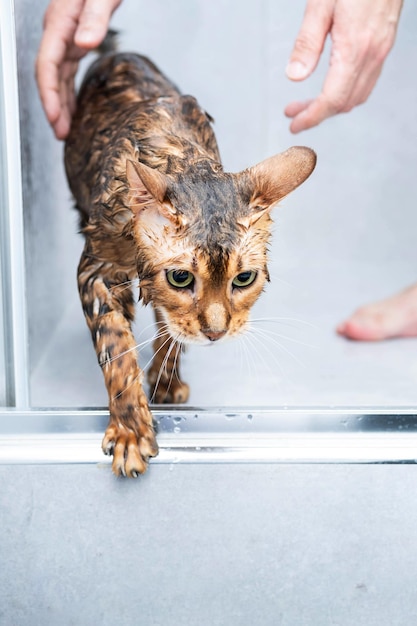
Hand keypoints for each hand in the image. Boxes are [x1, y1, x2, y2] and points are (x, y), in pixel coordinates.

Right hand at [35, 0, 121, 139]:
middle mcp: (59, 30)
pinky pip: (68, 69)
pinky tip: (72, 105)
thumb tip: (84, 45)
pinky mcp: (76, 36)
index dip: (49, 95)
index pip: (48, 65)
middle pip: (50, 76)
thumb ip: (95, 17)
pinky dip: (68, 89)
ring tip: (65, 129)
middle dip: (54, 106)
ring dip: (60, 102)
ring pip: (58, 75)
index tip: (55, 118)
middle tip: (62, 134)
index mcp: (60, 21)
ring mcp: (66, 34)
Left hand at [285, 0, 402, 132]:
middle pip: (344, 103)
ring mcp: (381, 50)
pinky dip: (347, 92)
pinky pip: (367, 80)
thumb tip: (295, 76)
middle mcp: (372, 54)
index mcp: (355, 48)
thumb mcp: (320, 4)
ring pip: (358, 95)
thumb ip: (307, 43)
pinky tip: (332, 86)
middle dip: (317, 114)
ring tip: (308, 103)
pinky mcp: (384, 44)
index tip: (294, 124)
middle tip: (294, 113)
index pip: (332, 99)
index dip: (311, 117)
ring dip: (332, 105)